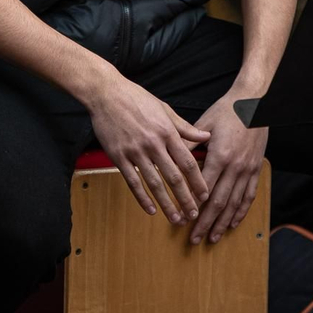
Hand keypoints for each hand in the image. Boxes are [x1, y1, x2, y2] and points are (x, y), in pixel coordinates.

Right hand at [87, 76, 210, 224]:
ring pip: (154, 183)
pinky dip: (142, 198)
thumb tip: (205, 137)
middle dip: (185, 198)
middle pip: (173, 176)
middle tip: (194, 215)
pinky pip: (132, 181)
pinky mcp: (118, 157)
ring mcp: (135, 151)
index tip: (205, 195)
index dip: (197, 181)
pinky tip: (150, 210)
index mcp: (167, 131)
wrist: (106, 94)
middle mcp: (153, 144)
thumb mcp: (164, 108)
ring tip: (175, 219)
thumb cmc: (136, 98)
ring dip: (166, 203)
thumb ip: (185, 127)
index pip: (187, 161)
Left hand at [190, 94, 267, 244]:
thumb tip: (169, 158)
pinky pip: (249, 196)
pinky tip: (233, 223)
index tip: (183, 219)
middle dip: (205, 222)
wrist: (255, 103)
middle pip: (218, 202)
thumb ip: (188, 143)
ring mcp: (247, 170)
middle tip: (194, 238)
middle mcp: (235, 167)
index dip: (193, 206)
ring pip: (234, 203)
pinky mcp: (256, 169)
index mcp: (220, 155)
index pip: (204, 188)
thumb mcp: (204, 123)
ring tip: (213, 238)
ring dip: (222, 223)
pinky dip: (241, 212)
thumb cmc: (227, 110)